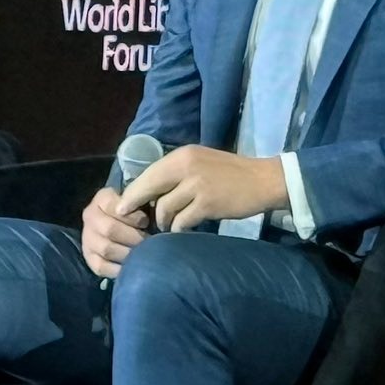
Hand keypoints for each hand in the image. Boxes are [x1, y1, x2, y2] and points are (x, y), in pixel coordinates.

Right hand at [82, 186, 148, 279]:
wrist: (118, 222)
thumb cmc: (135, 210)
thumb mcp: (138, 199)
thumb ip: (141, 202)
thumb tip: (148, 219)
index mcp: (102, 198)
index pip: (115, 206)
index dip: (133, 217)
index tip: (146, 222)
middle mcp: (90, 216)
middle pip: (110, 229)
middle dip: (133, 237)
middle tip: (149, 242)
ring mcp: (87, 238)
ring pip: (106, 249)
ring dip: (128, 254)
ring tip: (142, 255)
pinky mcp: (89, 257)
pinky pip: (100, 267)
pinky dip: (118, 269)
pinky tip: (131, 268)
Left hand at [118, 146, 287, 233]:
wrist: (262, 180)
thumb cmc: (230, 173)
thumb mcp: (200, 163)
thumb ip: (177, 174)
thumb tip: (148, 193)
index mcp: (182, 155)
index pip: (148, 173)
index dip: (132, 192)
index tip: (122, 207)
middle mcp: (186, 166)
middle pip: (149, 189)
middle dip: (137, 208)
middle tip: (135, 221)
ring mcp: (197, 185)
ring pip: (164, 208)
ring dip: (163, 221)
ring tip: (168, 226)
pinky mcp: (208, 204)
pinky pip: (181, 221)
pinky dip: (178, 229)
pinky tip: (183, 230)